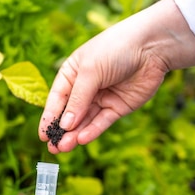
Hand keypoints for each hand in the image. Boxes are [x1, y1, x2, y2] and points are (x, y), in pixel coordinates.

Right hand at [39, 0, 194, 152]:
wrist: (151, 47)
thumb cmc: (115, 49)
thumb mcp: (90, 72)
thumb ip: (78, 99)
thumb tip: (65, 125)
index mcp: (72, 74)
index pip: (57, 99)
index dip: (49, 117)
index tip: (42, 136)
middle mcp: (85, 87)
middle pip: (70, 113)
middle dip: (62, 131)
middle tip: (53, 148)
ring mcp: (102, 98)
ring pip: (85, 120)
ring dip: (75, 134)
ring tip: (64, 147)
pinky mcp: (118, 107)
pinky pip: (102, 121)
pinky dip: (93, 131)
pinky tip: (82, 139)